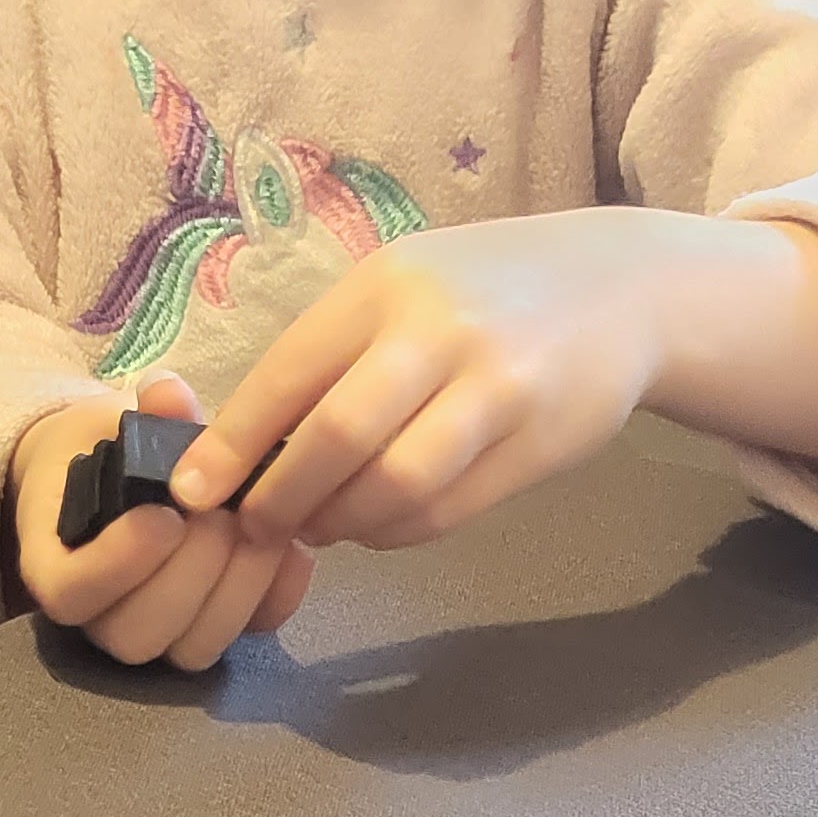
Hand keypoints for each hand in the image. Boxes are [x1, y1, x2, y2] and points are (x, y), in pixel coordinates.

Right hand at [10, 370, 314, 671]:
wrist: (131, 474)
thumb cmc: (112, 450)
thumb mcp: (115, 421)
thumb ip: (144, 412)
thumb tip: (168, 394)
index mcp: (56, 563)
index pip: (69, 593)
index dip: (118, 564)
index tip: (164, 515)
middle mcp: (102, 614)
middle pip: (136, 635)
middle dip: (190, 573)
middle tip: (221, 513)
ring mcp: (160, 630)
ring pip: (193, 650)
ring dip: (236, 591)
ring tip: (257, 526)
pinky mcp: (215, 627)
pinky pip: (248, 636)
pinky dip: (276, 597)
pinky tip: (292, 549)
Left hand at [171, 217, 665, 550]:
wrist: (623, 288)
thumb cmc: (487, 290)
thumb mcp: (407, 286)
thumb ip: (336, 351)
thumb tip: (246, 443)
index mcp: (389, 286)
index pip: (290, 374)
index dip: (232, 443)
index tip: (194, 491)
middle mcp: (442, 332)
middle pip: (338, 438)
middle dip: (283, 498)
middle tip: (259, 525)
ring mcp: (498, 389)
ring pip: (395, 487)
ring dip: (344, 523)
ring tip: (324, 525)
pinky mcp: (539, 443)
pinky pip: (447, 510)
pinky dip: (398, 530)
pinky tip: (380, 522)